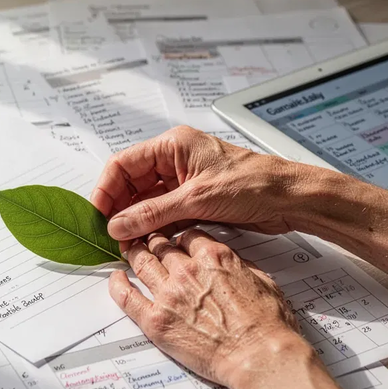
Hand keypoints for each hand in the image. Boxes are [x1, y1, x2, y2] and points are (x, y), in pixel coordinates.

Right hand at [91, 126, 311, 241]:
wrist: (290, 198)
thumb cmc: (254, 183)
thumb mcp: (196, 199)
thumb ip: (152, 213)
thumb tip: (118, 224)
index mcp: (173, 146)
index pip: (124, 164)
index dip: (106, 189)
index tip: (97, 214)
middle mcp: (175, 160)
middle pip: (132, 183)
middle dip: (120, 208)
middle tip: (111, 233)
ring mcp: (184, 181)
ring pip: (147, 200)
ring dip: (136, 220)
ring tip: (125, 242)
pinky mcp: (194, 199)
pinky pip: (164, 212)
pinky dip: (154, 227)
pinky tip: (146, 242)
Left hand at [110, 229, 365, 388]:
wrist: (259, 357)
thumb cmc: (268, 325)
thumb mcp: (262, 280)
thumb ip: (239, 265)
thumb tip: (230, 261)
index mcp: (213, 256)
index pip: (187, 235)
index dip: (180, 236)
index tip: (177, 239)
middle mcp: (187, 270)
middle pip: (160, 245)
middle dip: (154, 241)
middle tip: (148, 241)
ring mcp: (168, 294)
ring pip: (141, 263)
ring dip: (133, 254)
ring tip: (128, 251)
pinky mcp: (155, 320)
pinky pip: (127, 297)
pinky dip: (117, 284)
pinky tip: (116, 278)